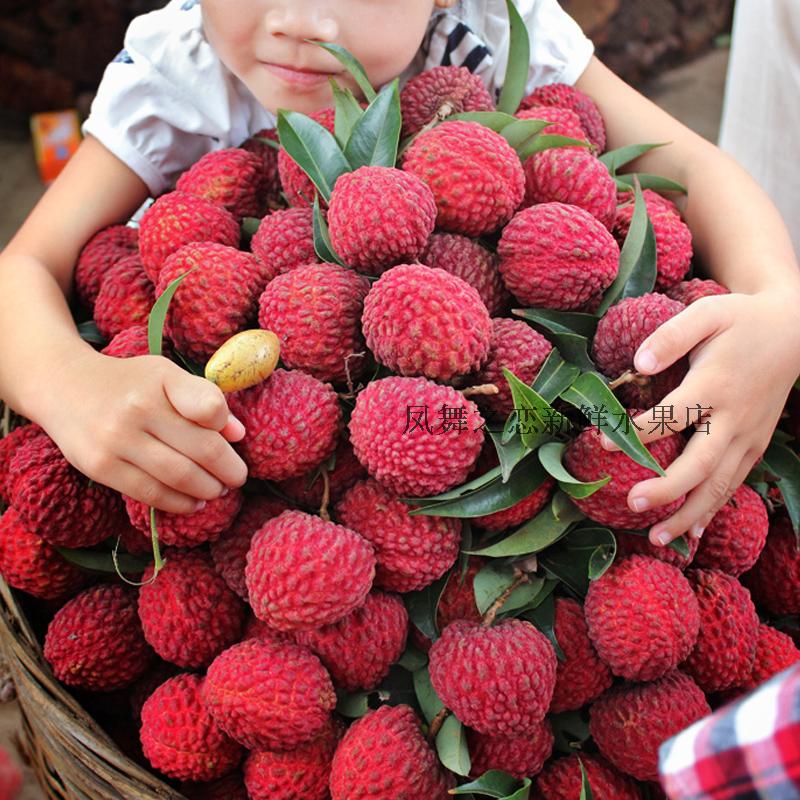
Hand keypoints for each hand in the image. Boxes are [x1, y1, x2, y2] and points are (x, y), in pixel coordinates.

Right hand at [41, 350, 248, 513]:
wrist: (63, 386)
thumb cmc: (130, 383)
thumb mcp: (166, 376)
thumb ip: (204, 399)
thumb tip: (237, 434)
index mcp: (161, 379)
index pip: (209, 406)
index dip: (226, 425)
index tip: (231, 437)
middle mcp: (139, 408)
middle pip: (203, 450)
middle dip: (229, 470)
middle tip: (237, 478)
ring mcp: (117, 439)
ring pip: (180, 476)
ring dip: (208, 490)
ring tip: (217, 490)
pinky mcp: (100, 467)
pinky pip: (150, 494)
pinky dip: (179, 503)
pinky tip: (193, 502)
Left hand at [599, 288, 799, 545]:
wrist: (792, 329)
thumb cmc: (740, 320)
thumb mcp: (707, 314)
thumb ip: (671, 337)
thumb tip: (638, 362)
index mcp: (716, 385)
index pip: (673, 415)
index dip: (637, 431)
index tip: (601, 442)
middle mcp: (734, 418)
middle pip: (700, 463)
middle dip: (667, 488)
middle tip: (631, 503)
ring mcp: (748, 436)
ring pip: (720, 485)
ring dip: (688, 513)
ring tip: (657, 539)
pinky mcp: (755, 445)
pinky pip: (733, 483)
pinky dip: (711, 509)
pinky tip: (690, 531)